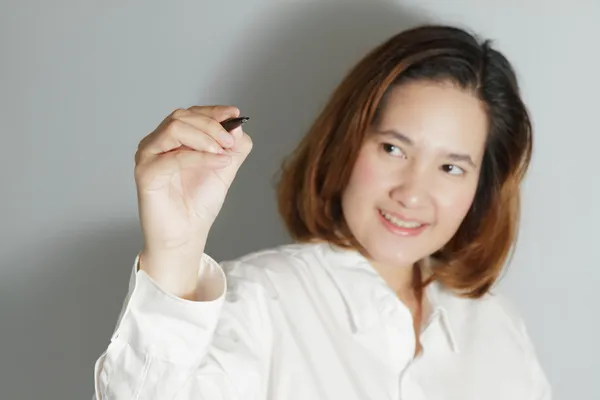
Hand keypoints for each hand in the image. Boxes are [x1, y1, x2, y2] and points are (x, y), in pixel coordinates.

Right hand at [133, 105, 251, 296]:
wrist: (186, 235)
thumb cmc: (199, 203)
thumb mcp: (224, 169)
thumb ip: (233, 147)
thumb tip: (237, 126)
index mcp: (172, 139)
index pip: (191, 114)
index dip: (213, 112)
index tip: (235, 114)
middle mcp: (156, 143)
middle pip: (181, 117)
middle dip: (211, 125)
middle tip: (230, 142)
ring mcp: (148, 156)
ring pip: (174, 128)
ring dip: (205, 137)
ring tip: (223, 152)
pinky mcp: (146, 174)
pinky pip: (173, 157)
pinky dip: (200, 157)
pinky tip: (219, 163)